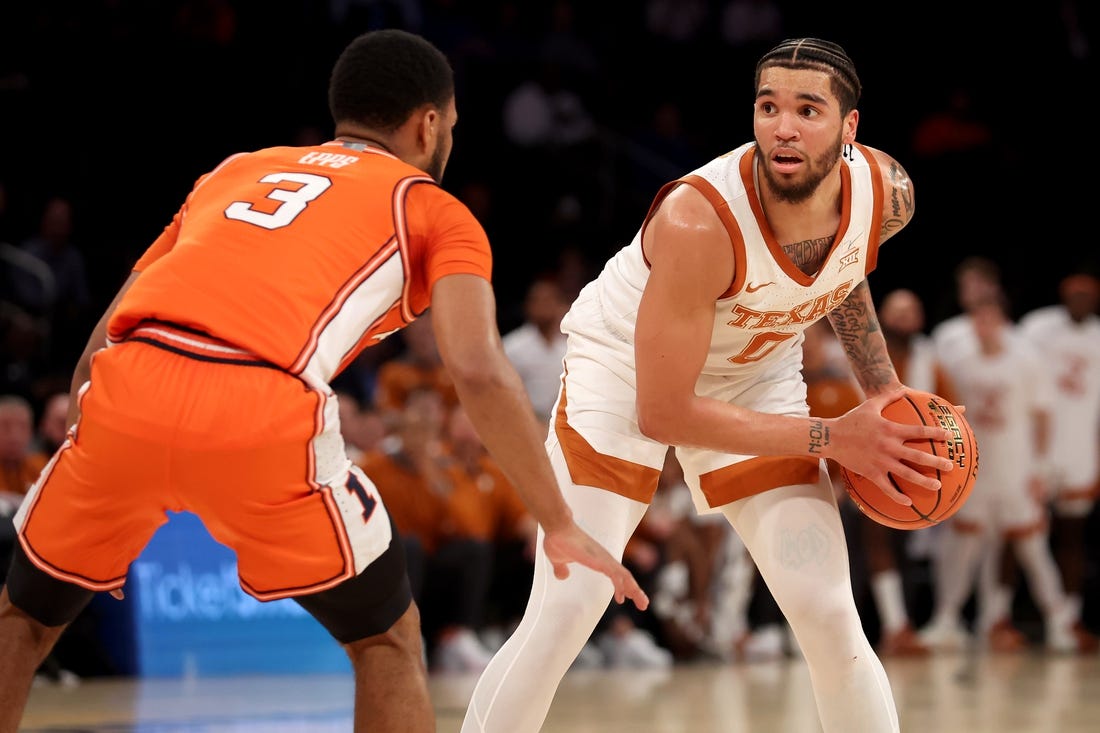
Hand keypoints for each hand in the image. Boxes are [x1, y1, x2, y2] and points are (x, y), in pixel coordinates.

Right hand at [542, 522, 649, 610]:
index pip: (617, 574)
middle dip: (636, 591)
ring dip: (634, 590)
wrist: (556, 528)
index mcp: (599, 559)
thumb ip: (562, 568)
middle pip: (626, 576)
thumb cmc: (558, 540)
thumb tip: (562, 575)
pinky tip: (622, 597)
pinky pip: (614, 574)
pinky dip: (621, 586)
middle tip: (644, 605)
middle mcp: (605, 559)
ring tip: (642, 604)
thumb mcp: (559, 559)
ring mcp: (603, 558)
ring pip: (625, 576)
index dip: (624, 586)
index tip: (627, 598)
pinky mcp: (598, 559)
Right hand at [830, 388, 956, 504]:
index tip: (949, 436)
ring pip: (906, 474)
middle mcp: (888, 446)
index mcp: (890, 430)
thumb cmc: (851, 420)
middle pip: (917, 455)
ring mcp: (880, 461)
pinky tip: (908, 502)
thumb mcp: (870, 405)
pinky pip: (887, 487)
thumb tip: (903, 390)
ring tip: (938, 485)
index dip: (935, 433)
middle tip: (950, 465)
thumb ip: (888, 397)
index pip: (918, 431)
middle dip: (936, 461)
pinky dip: (898, 496)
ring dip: (923, 480)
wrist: (831, 437)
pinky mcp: (871, 472)